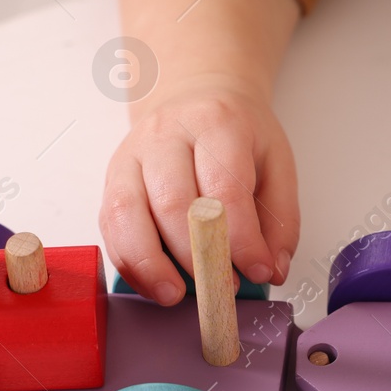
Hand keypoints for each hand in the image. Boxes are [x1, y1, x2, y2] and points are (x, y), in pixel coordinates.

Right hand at [100, 81, 298, 304]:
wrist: (192, 95)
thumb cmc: (234, 132)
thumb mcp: (275, 161)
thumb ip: (280, 218)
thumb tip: (272, 269)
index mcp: (214, 123)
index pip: (224, 189)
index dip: (240, 239)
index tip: (257, 270)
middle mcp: (165, 135)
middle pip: (172, 203)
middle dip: (197, 257)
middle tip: (221, 288)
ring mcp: (130, 156)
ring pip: (128, 214)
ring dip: (151, 265)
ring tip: (176, 295)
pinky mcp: (111, 180)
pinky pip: (110, 227)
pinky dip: (130, 263)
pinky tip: (154, 283)